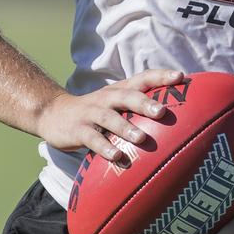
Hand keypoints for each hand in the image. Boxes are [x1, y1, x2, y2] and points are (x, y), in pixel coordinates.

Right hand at [36, 69, 184, 159]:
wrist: (52, 114)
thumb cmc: (95, 112)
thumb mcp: (115, 104)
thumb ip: (137, 108)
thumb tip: (176, 121)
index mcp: (119, 90)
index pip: (143, 78)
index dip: (161, 76)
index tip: (181, 77)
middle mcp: (107, 98)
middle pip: (128, 96)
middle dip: (145, 103)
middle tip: (163, 112)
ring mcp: (91, 114)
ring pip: (110, 118)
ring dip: (126, 128)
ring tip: (141, 138)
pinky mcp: (78, 130)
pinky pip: (92, 139)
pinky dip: (104, 147)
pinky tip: (117, 157)